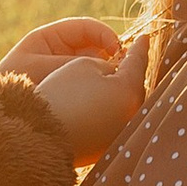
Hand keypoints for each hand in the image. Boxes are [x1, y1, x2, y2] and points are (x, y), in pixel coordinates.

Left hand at [0, 13, 122, 80]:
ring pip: (95, 67)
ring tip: (118, 84)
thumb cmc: (13, 84)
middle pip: (95, 47)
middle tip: (124, 69)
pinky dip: (101, 87)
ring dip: (108, 73)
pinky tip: (109, 96)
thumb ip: (73, 63)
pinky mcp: (70, 91)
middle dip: (111, 55)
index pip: (86, 28)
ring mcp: (65, 71)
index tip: (118, 49)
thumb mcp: (43, 68)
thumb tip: (108, 65)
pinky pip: (90, 85)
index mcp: (50, 38)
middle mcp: (60, 52)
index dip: (105, 35)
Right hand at [32, 41, 147, 164]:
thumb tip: (115, 74)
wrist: (43, 136)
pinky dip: (111, 111)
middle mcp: (132, 115)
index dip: (139, 47)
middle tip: (129, 60)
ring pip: (126, 106)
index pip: (138, 62)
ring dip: (121, 93)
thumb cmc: (63, 95)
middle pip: (135, 87)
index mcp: (129, 91)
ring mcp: (122, 134)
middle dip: (132, 73)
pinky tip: (101, 105)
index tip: (143, 38)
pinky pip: (115, 122)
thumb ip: (107, 64)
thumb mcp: (84, 65)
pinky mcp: (109, 148)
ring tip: (113, 82)